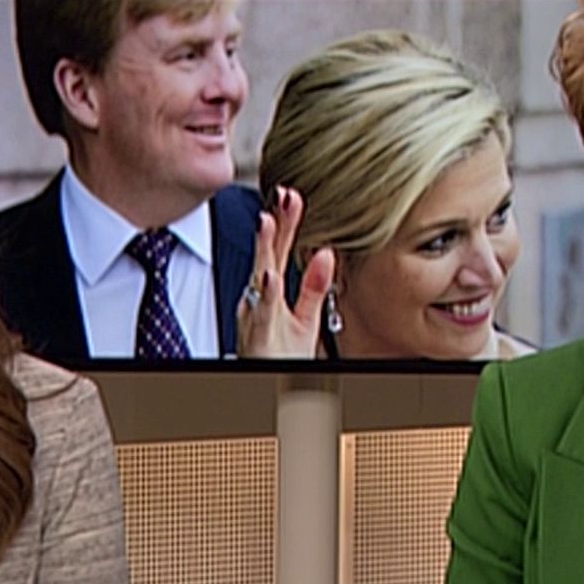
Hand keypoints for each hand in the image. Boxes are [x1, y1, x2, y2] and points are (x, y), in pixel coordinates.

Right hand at [237, 185, 334, 358]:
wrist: (273, 388)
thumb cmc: (282, 355)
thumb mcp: (306, 317)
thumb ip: (314, 286)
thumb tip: (326, 254)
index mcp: (271, 292)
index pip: (279, 251)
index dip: (286, 224)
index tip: (294, 197)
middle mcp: (259, 299)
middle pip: (269, 255)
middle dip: (276, 226)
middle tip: (286, 195)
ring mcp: (257, 316)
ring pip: (260, 278)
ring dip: (264, 250)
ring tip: (269, 222)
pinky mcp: (259, 336)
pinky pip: (263, 313)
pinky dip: (266, 294)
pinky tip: (271, 276)